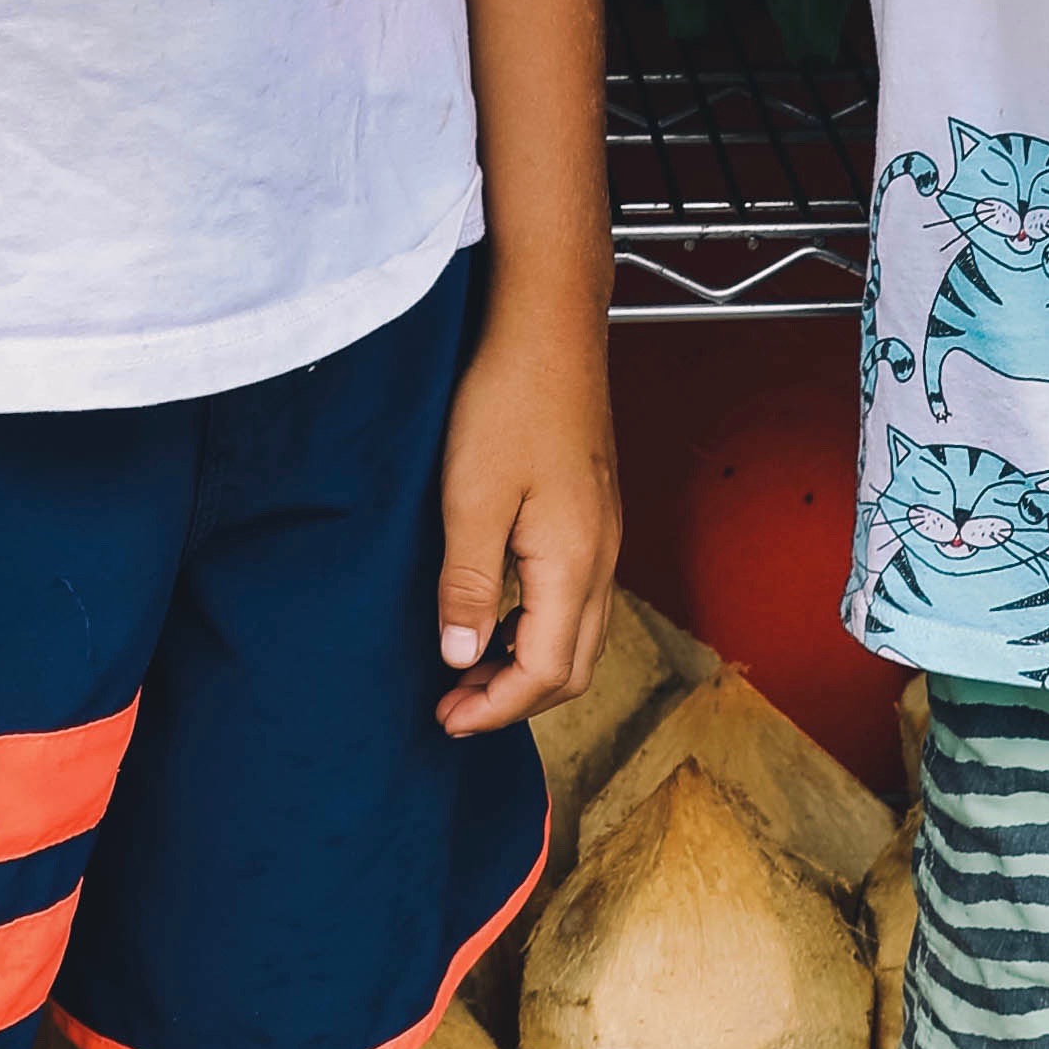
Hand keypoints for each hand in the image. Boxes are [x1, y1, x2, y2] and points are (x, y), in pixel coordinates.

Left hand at [431, 282, 619, 736]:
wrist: (549, 328)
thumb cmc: (507, 401)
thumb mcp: (470, 498)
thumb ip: (467, 585)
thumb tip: (461, 660)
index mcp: (574, 563)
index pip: (546, 672)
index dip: (496, 708)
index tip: (445, 720)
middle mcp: (601, 558)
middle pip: (574, 667)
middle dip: (515, 701)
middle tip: (451, 708)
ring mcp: (603, 536)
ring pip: (579, 635)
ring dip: (527, 667)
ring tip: (465, 671)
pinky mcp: (592, 515)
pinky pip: (576, 600)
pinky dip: (537, 629)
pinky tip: (494, 616)